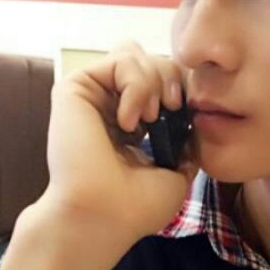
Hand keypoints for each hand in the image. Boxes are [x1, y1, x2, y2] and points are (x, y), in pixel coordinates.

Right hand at [45, 41, 195, 239]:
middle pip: (150, 60)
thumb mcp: (177, 172)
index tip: (186, 114)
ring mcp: (94, 96)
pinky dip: (135, 85)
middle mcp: (112, 106)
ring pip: (134, 54)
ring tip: (149, 118)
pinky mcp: (76, 88)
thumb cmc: (138, 205)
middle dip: (170, 77)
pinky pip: (118, 61)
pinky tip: (130, 121)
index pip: (162, 81)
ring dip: (153, 81)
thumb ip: (185, 143)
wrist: (105, 215)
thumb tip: (193, 123)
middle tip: (172, 108)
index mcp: (134, 124)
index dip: (181, 87)